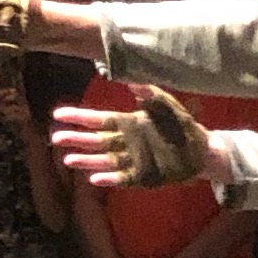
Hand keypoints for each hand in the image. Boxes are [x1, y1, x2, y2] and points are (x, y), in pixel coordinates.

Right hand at [53, 87, 211, 190]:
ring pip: (103, 160)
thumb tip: (130, 79)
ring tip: (68, 159)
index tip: (58, 113)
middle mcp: (125, 142)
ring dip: (86, 160)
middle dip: (75, 139)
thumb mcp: (166, 103)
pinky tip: (94, 178)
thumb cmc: (181, 124)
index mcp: (127, 123)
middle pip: (95, 141)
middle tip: (56, 137)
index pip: (98, 120)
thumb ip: (148, 92)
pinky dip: (108, 178)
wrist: (201, 150)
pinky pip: (121, 178)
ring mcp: (132, 160)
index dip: (78, 117)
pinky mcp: (141, 176)